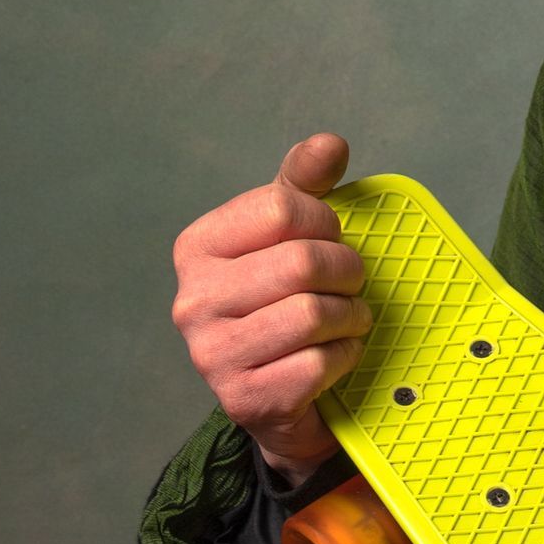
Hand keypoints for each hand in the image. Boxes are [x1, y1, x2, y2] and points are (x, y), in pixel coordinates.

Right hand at [170, 134, 368, 483]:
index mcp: (198, 247)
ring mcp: (213, 354)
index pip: (282, 208)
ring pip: (313, 314)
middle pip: (302, 262)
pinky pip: (319, 363)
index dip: (326, 223)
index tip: (328, 240)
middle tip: (349, 284)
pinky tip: (335, 357)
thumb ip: (305, 186)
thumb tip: (329, 144)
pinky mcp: (244, 399)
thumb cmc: (282, 304)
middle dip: (347, 271)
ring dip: (350, 316)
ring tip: (347, 319)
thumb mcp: (290, 236)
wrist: (277, 398)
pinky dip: (345, 356)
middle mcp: (192, 300)